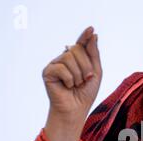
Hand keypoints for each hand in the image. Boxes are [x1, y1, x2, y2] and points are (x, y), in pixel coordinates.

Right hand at [42, 26, 101, 140]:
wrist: (75, 110)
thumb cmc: (85, 94)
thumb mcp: (95, 73)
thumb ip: (93, 54)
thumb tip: (93, 34)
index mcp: (76, 59)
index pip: (81, 44)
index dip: (85, 36)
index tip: (91, 29)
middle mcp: (64, 59)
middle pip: (77, 49)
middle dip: (86, 66)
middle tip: (85, 80)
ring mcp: (55, 64)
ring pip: (69, 57)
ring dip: (78, 74)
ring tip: (76, 84)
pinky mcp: (48, 71)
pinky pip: (61, 67)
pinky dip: (69, 79)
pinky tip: (67, 86)